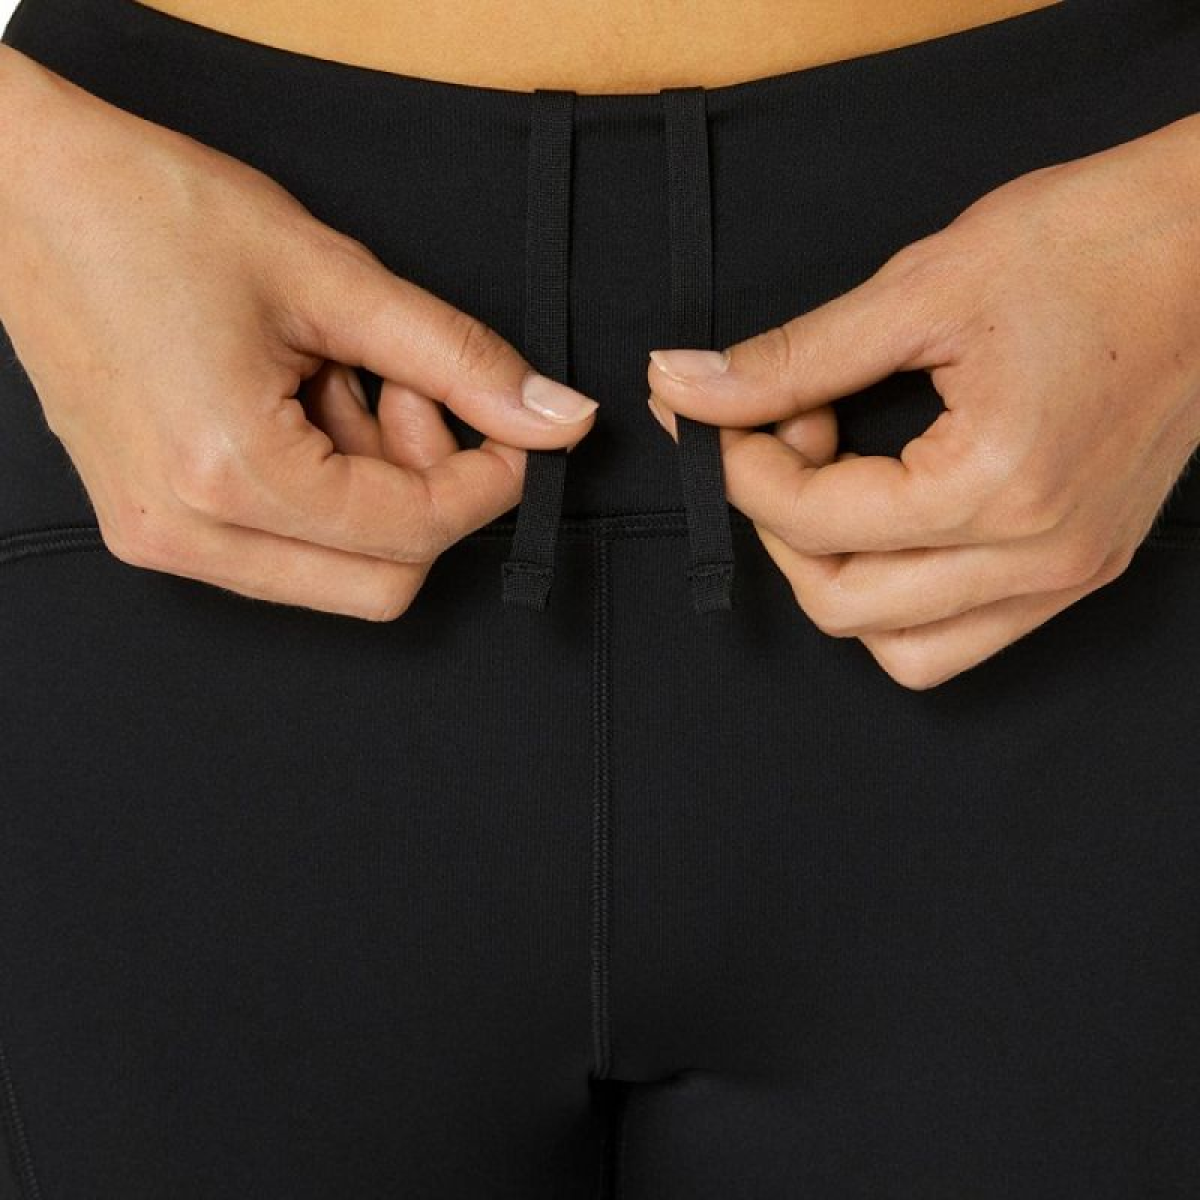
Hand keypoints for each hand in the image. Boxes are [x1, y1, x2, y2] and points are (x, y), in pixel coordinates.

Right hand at [0, 46, 596, 620]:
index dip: (490, 482)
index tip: (514, 425)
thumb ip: (459, 359)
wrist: (19, 189)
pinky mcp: (154, 525)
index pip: (414, 534)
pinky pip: (283, 552)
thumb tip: (558, 417)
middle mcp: (188, 534)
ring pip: (336, 574)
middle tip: (411, 396)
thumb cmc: (151, 212)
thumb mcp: (332, 277)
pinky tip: (306, 407)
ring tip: (343, 383)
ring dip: (376, 493)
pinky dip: (326, 494)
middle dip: (430, 496)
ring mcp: (162, 540)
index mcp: (230, 474)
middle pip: (382, 583)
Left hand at [646, 111, 1199, 688]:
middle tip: (787, 434)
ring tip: (838, 480)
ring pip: (901, 647)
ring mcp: (1067, 574)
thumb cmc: (1095, 243)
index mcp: (999, 488)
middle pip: (842, 605)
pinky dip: (900, 598)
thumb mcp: (922, 288)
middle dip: (779, 523)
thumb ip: (790, 357)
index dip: (740, 465)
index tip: (723, 410)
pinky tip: (888, 516)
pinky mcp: (1080, 567)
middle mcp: (1039, 557)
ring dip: (837, 577)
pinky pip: (963, 635)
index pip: (814, 524)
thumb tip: (682, 384)